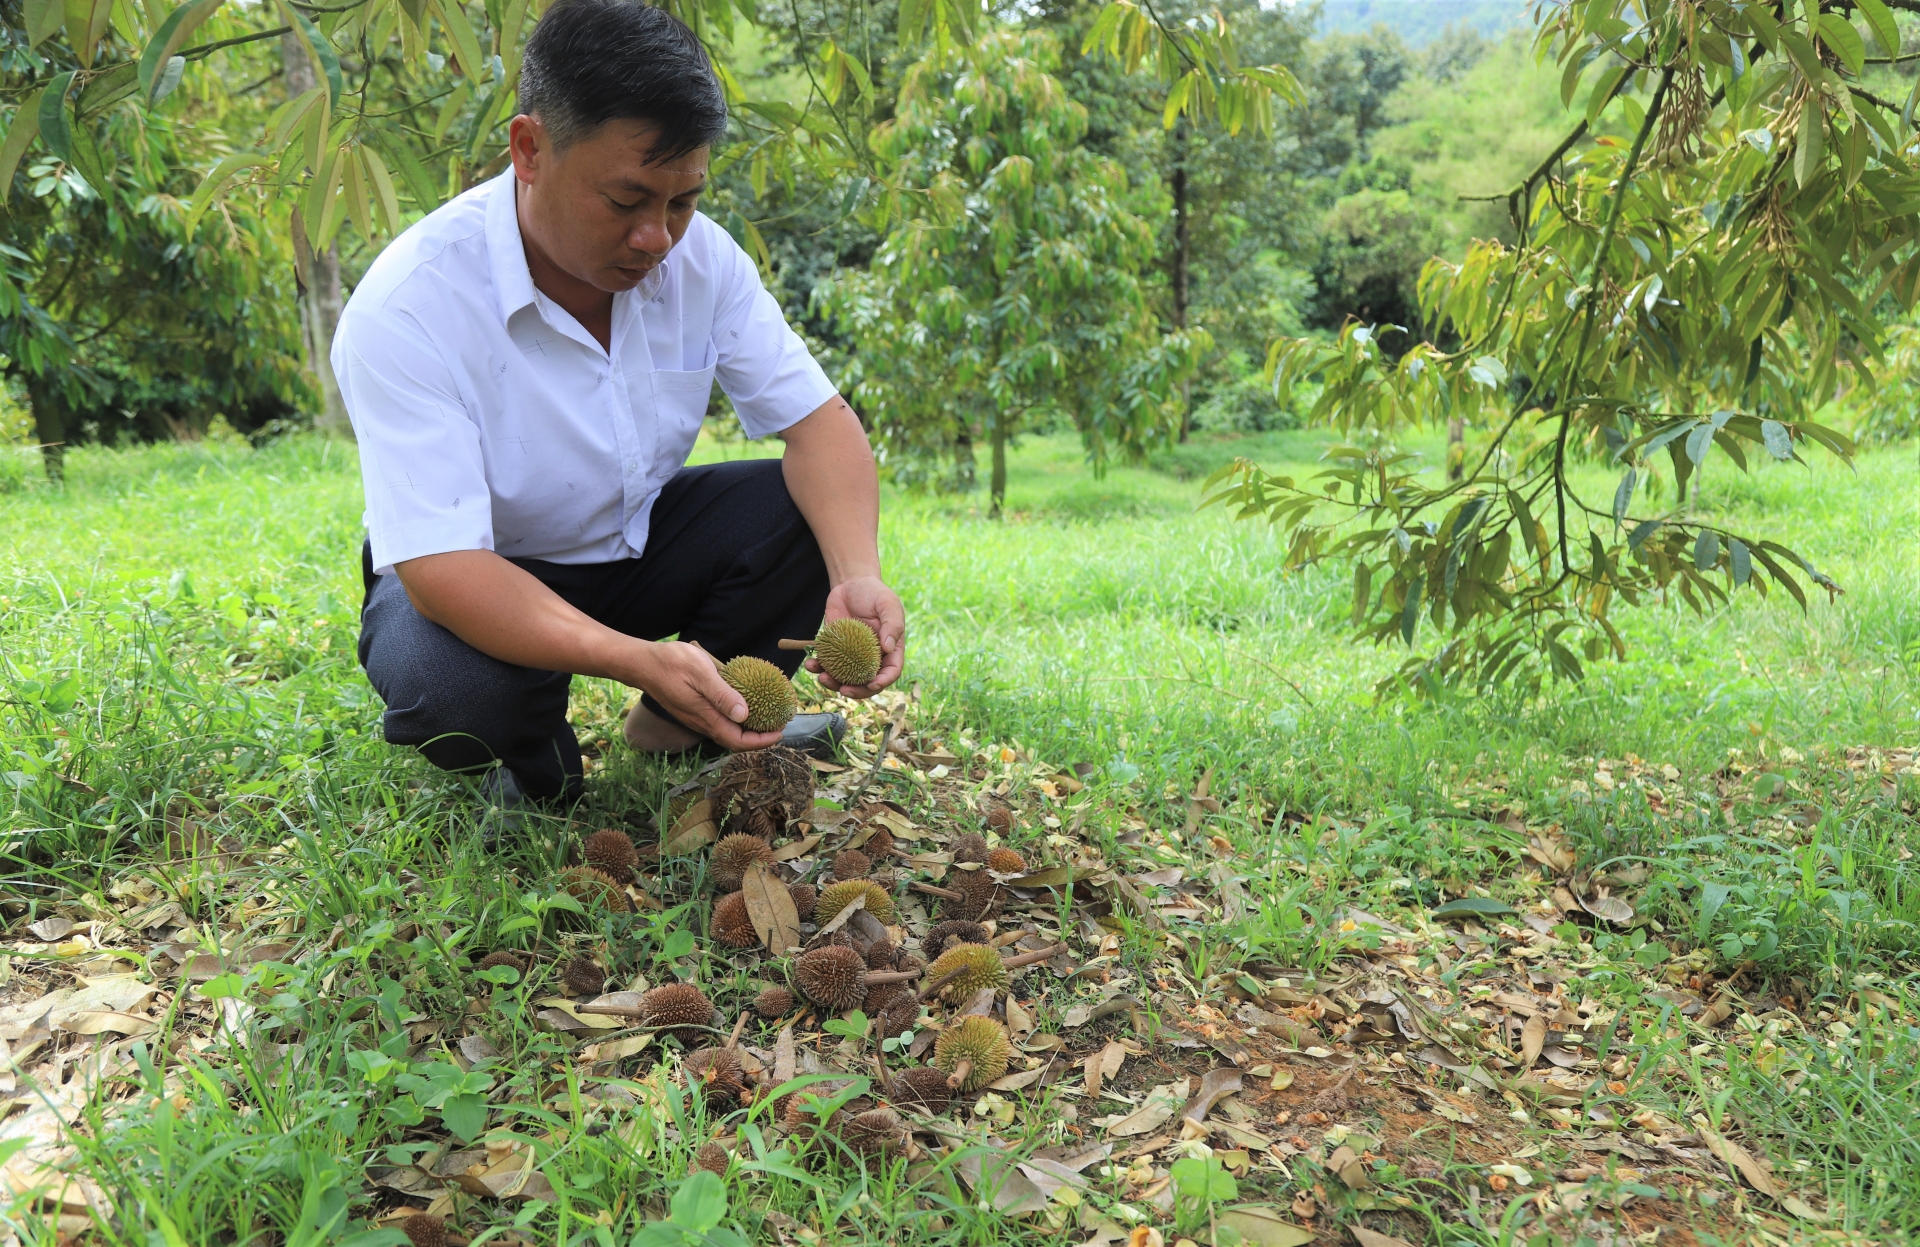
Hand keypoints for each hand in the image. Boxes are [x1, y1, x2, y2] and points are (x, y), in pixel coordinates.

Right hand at [631, 640, 784, 750]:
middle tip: (778, 723)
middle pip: (734, 740)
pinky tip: (744, 702)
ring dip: (748, 728)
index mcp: (705, 717)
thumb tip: (745, 715)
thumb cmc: (671, 664)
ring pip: (726, 731)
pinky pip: (719, 720)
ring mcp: (696, 717)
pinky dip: (736, 716)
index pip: (738, 741)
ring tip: (767, 714)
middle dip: (758, 737)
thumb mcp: (701, 673)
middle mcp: (702, 722)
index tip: (780, 731)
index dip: (761, 741)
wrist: (642, 663)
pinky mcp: (693, 709)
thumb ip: (722, 695)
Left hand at [807, 575, 904, 696]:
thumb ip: (892, 624)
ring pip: (845, 678)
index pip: (891, 672)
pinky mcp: (834, 650)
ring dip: (834, 683)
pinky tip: (811, 664)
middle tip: (843, 690)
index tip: (871, 684)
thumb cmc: (874, 593)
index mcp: (890, 650)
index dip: (882, 682)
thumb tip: (888, 648)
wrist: (850, 584)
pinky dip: (819, 667)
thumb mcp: (888, 604)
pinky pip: (827, 664)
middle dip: (856, 691)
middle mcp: (872, 657)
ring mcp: (852, 656)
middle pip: (866, 682)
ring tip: (823, 677)